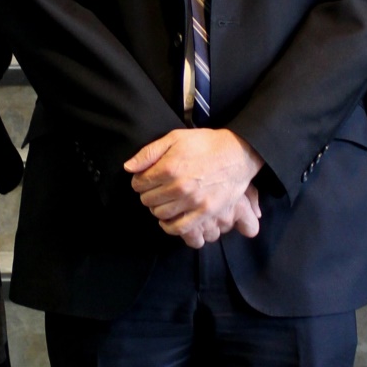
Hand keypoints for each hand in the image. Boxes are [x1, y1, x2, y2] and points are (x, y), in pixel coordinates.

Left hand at [124, 129, 263, 246]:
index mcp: (169, 167)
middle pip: (148, 200)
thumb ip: (149, 152)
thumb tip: (128, 168)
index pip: (139, 183)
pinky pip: (178, 228)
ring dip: (157, 208)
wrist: (237, 153)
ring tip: (164, 200)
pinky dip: (169, 226)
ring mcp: (192, 201)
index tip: (146, 179)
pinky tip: (169, 219)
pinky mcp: (205, 212)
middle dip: (148, 194)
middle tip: (157, 189)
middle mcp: (179, 186)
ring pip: (160, 214)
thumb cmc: (205, 144)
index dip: (139, 181)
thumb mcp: (175, 138)